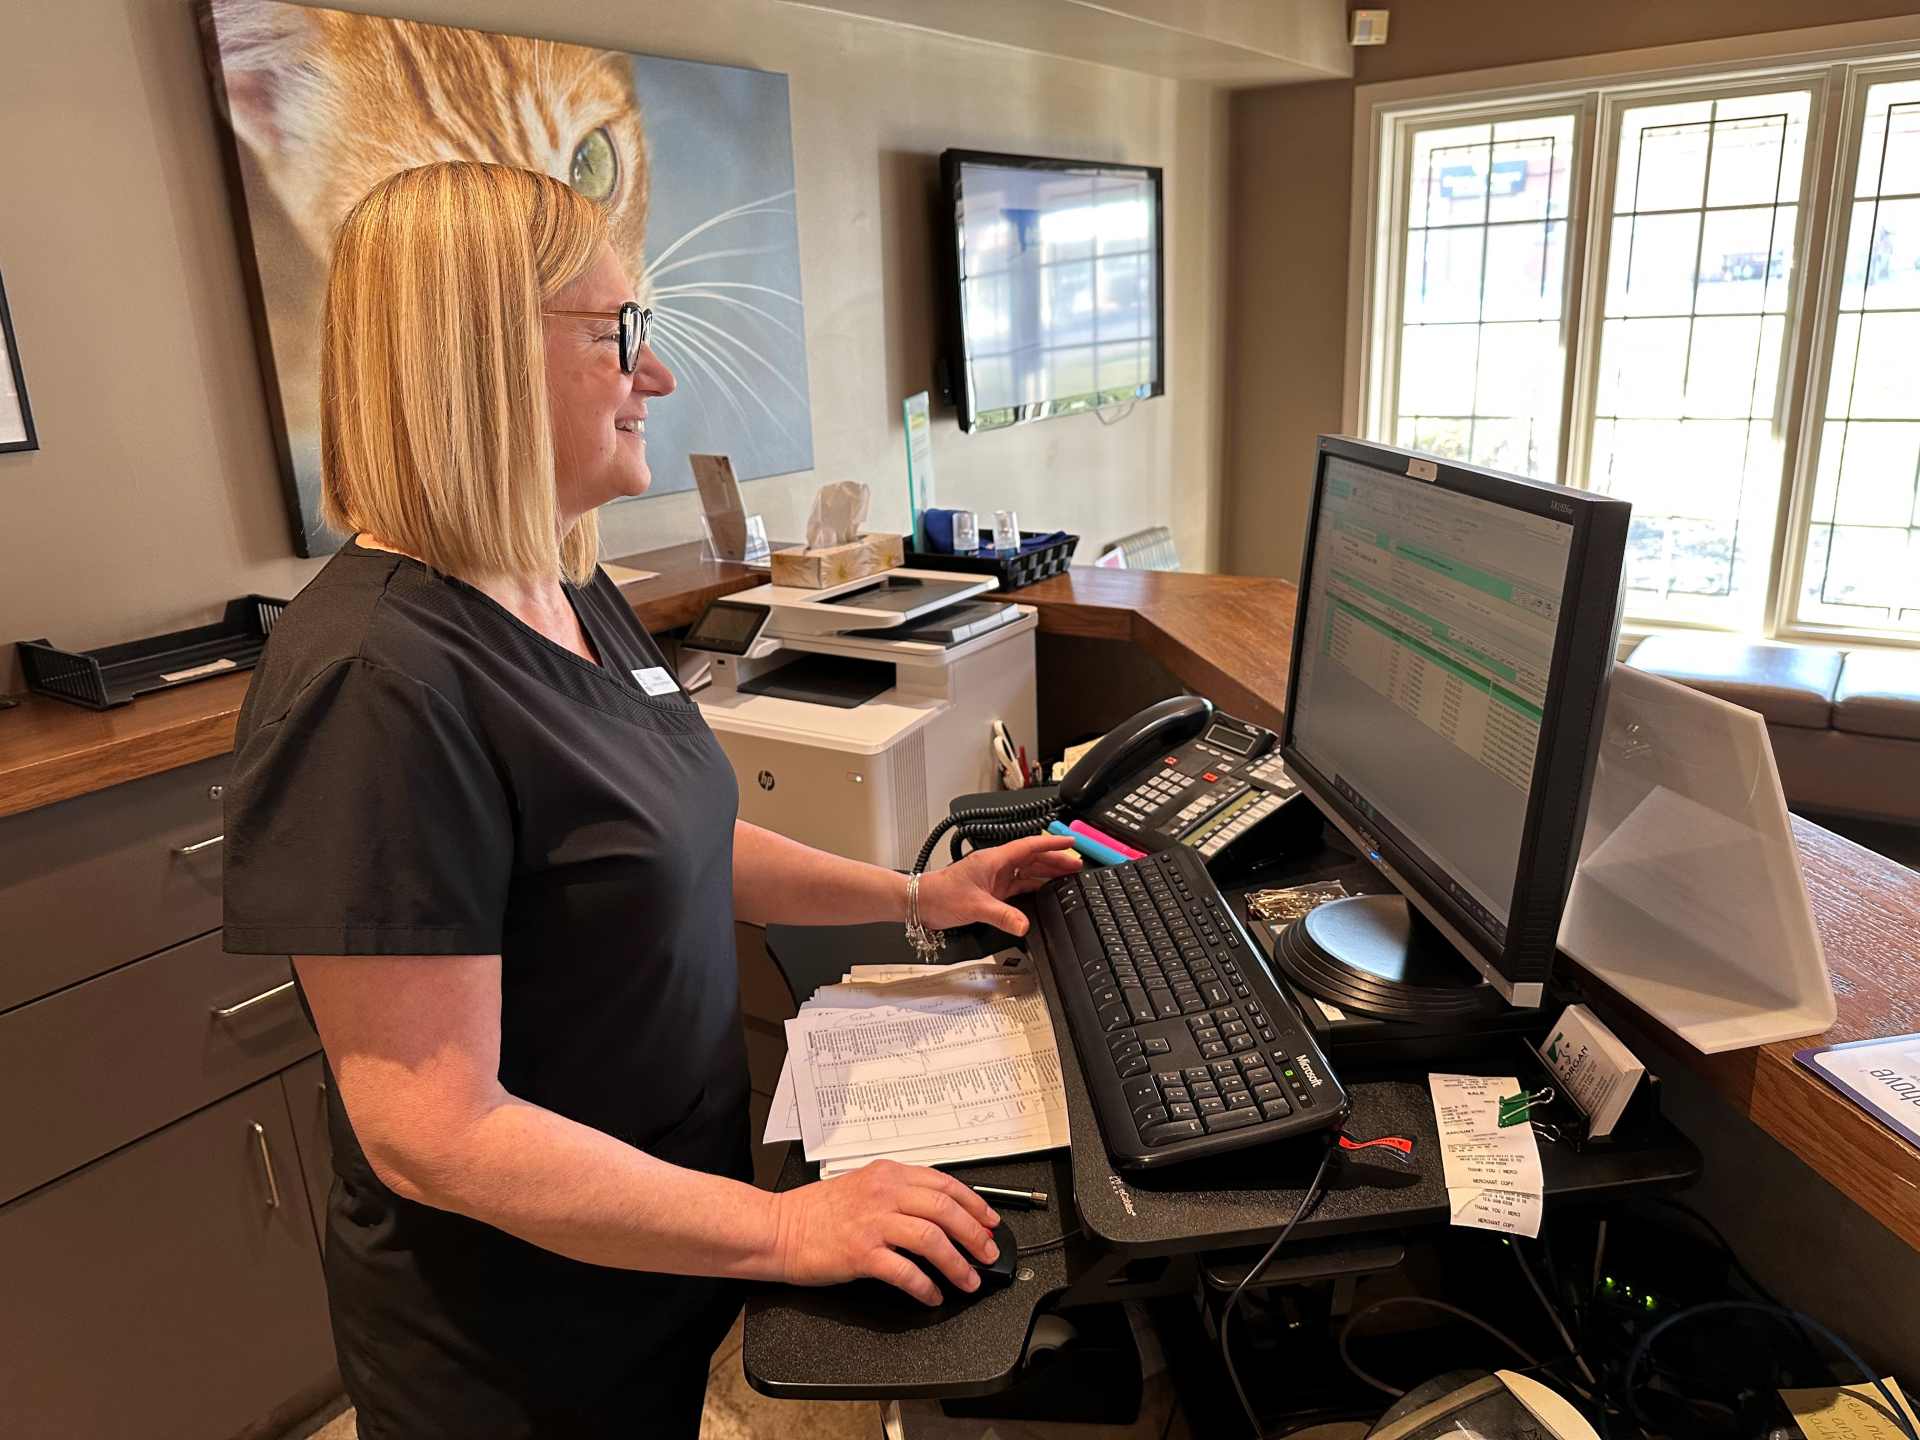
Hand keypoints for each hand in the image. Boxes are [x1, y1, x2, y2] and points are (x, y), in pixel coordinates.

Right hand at [769, 1160, 1003, 1304]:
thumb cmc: (815, 1212)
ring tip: (968, 1280)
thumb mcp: (861, 1186)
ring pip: (931, 1239)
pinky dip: (925, 1286)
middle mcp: (883, 1193)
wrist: (777, 1228)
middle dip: (974, 1234)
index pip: (944, 1183)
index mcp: (887, 1174)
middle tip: (988, 1253)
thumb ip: (897, 1193)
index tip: (990, 1220)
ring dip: (957, 1263)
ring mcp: (872, 1222)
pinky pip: (905, 1271)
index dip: (974, 1204)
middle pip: (945, 1209)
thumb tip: (938, 1213)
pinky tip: (932, 1295)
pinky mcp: (861, 1253)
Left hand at [914, 832, 1082, 933]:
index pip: (1030, 846)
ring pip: (1027, 871)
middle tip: (1076, 865)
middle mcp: (996, 866)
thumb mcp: (976, 906)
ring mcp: (994, 878)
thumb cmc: (941, 894)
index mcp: (994, 860)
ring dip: (1046, 873)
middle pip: (1032, 859)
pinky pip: (1018, 885)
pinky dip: (1033, 887)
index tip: (1071, 843)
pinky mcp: (991, 890)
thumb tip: (1024, 925)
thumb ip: (1002, 916)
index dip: (1052, 844)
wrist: (921, 902)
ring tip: (1066, 876)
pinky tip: (1043, 892)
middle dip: (1055, 860)